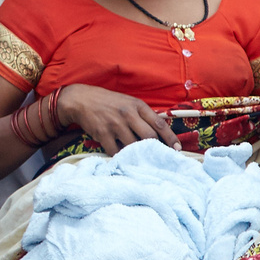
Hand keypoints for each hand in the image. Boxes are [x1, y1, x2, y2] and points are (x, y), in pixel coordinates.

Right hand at [54, 83, 176, 152]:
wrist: (81, 99)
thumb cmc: (108, 102)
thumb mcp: (128, 102)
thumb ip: (142, 115)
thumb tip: (159, 132)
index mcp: (137, 105)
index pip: (159, 123)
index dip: (170, 138)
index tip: (177, 149)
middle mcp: (128, 114)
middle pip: (149, 136)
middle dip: (156, 149)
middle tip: (159, 158)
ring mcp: (115, 124)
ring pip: (133, 145)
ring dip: (138, 154)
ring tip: (140, 159)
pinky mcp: (102, 133)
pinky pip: (115, 150)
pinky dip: (120, 156)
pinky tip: (122, 157)